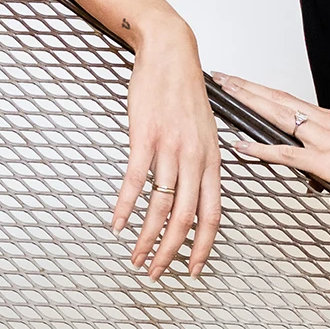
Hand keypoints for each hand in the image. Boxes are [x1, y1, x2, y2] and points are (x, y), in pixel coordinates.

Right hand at [110, 25, 221, 279]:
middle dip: (170, 253)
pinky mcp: (146, 138)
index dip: (204, 246)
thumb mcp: (207, 131)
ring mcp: (170, 148)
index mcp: (213, 159)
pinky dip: (124, 208)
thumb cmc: (187, 93)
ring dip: (145, 238)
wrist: (172, 55)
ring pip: (160, 206)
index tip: (193, 269)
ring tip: (134, 257)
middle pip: (186, 218)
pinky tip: (116, 224)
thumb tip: (199, 194)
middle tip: (155, 273)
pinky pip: (136, 182)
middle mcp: (195, 157)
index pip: (214, 214)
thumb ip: (203, 163)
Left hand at [210, 72, 329, 218]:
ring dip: (250, 103)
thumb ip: (327, 162)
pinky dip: (261, 149)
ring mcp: (324, 141)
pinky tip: (241, 145)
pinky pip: (287, 154)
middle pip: (277, 100)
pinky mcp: (327, 163)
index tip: (239, 82)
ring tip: (226, 92)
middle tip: (221, 76)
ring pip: (279, 116)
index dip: (260, 90)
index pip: (287, 100)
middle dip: (246, 87)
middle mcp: (324, 124)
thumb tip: (309, 173)